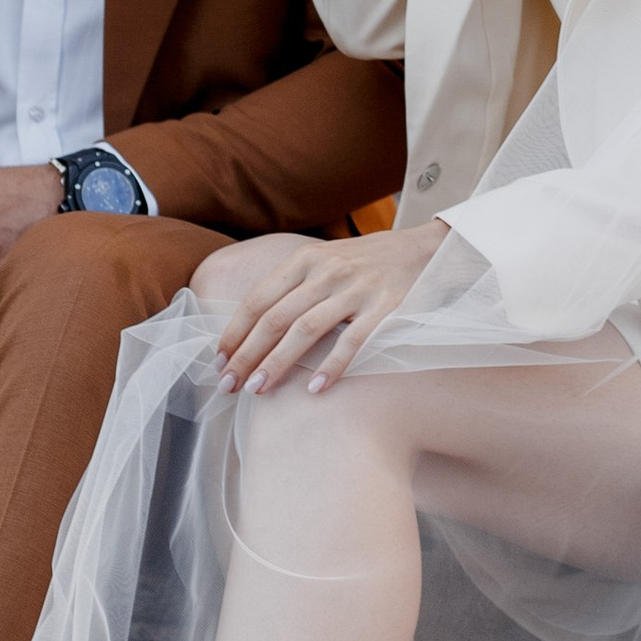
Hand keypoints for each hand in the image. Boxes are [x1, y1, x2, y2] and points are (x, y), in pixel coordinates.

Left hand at [192, 223, 441, 393]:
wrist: (422, 250)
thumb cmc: (363, 264)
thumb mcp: (323, 262)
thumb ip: (291, 288)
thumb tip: (248, 331)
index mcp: (305, 259)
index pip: (258, 299)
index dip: (234, 332)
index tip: (218, 361)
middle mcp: (326, 271)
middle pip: (275, 318)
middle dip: (247, 354)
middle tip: (228, 386)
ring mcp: (356, 289)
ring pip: (305, 330)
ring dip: (277, 363)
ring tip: (258, 390)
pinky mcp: (384, 307)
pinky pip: (353, 342)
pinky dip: (331, 367)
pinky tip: (314, 390)